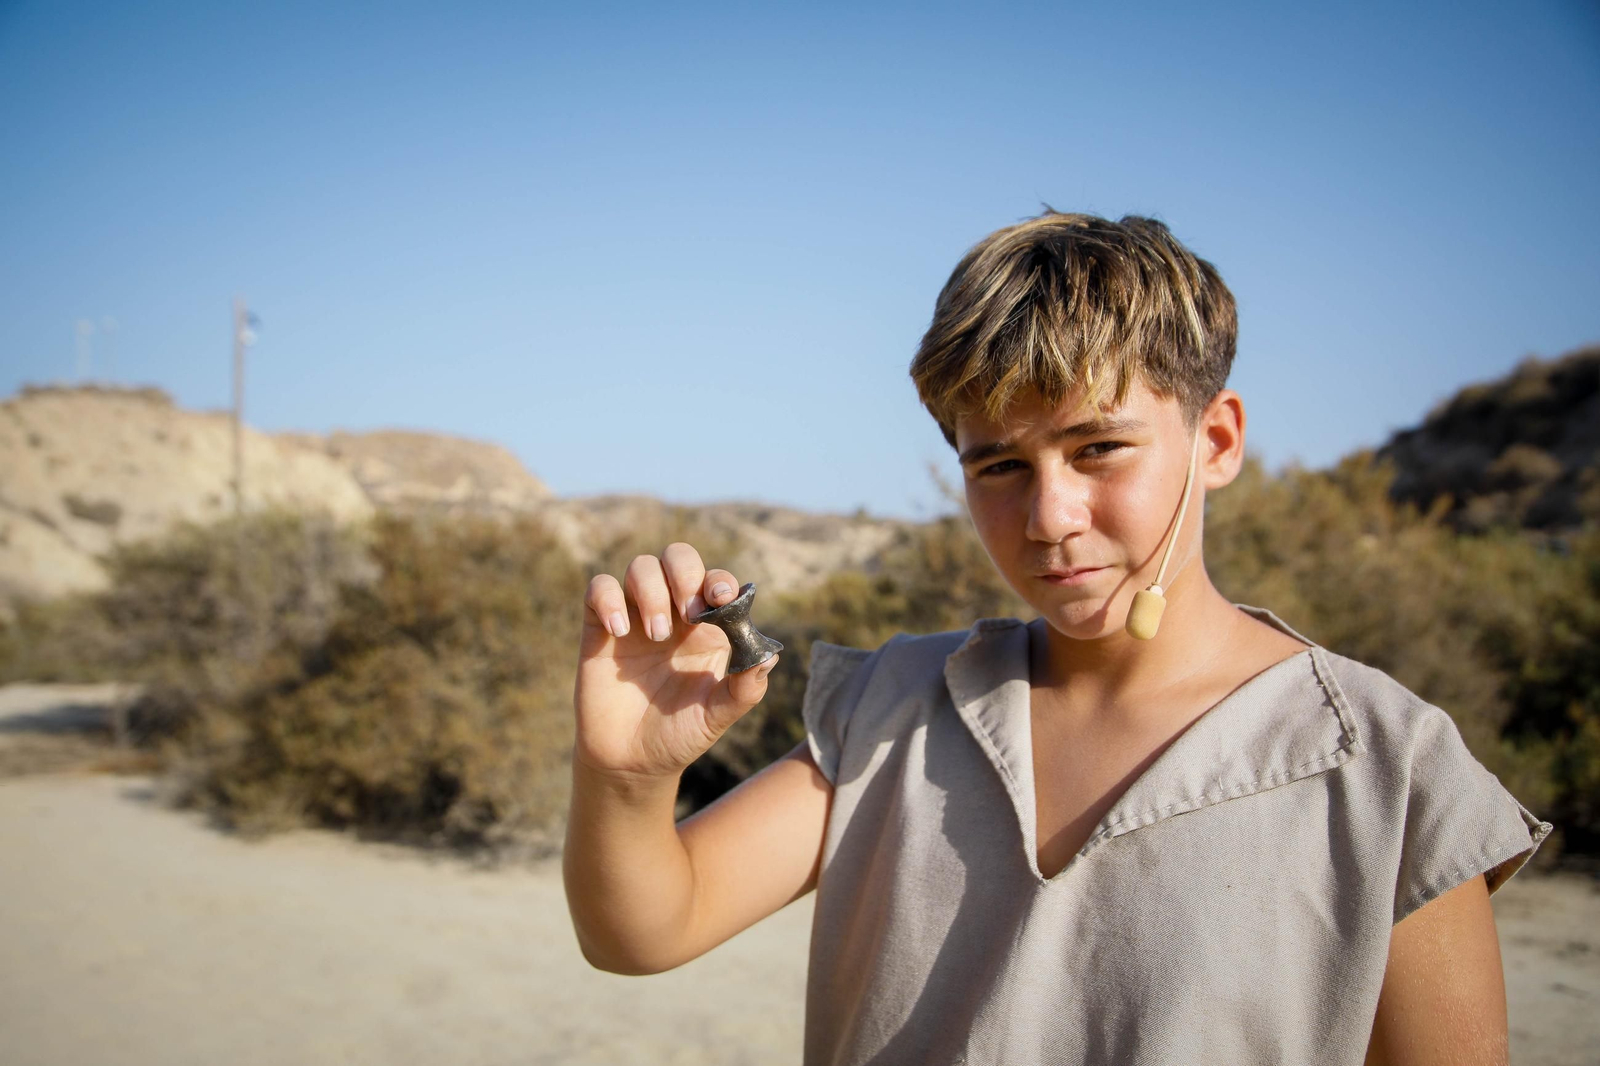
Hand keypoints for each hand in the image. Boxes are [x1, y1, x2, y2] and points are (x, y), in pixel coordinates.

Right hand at [574, 542, 778, 780]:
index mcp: (708, 627)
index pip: (715, 581)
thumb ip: (745, 688)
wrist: (632, 762)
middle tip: (688, 612)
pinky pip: (599, 588)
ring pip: (641, 567)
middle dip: (684, 573)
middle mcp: (673, 613)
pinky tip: (618, 631)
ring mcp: (635, 617)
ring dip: (652, 591)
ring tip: (657, 635)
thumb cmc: (681, 734)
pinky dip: (609, 598)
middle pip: (678, 557)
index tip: (719, 599)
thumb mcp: (718, 715)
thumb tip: (770, 657)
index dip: (719, 581)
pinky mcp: (600, 627)